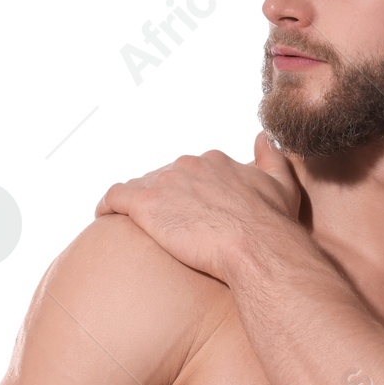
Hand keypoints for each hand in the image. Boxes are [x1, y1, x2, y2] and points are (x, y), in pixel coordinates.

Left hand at [94, 132, 301, 281]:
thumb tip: (263, 137)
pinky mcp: (146, 205)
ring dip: (132, 202)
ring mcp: (166, 183)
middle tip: (158, 223)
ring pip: (139, 187)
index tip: (183, 208)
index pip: (189, 171)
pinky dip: (106, 205)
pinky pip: (115, 197)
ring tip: (127, 222)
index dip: (184, 190)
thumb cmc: (271, 223)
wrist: (257, 247)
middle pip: (162, 178)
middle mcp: (188, 165)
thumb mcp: (280, 184)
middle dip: (159, 198)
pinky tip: (102, 217)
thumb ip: (270, 158)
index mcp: (215, 162)